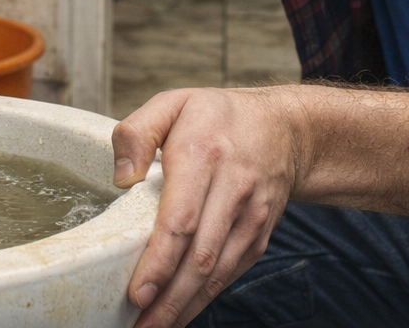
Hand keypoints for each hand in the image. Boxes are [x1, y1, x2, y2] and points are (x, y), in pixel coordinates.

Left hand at [112, 88, 298, 327]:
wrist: (286, 130)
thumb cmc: (217, 117)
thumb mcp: (173, 103)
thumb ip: (137, 132)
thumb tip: (122, 178)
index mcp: (204, 154)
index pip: (181, 218)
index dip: (160, 261)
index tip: (136, 293)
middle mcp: (232, 189)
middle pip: (200, 256)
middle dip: (168, 298)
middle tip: (139, 327)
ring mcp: (251, 216)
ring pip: (218, 272)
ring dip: (185, 306)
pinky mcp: (259, 235)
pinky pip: (231, 273)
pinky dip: (205, 299)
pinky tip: (180, 314)